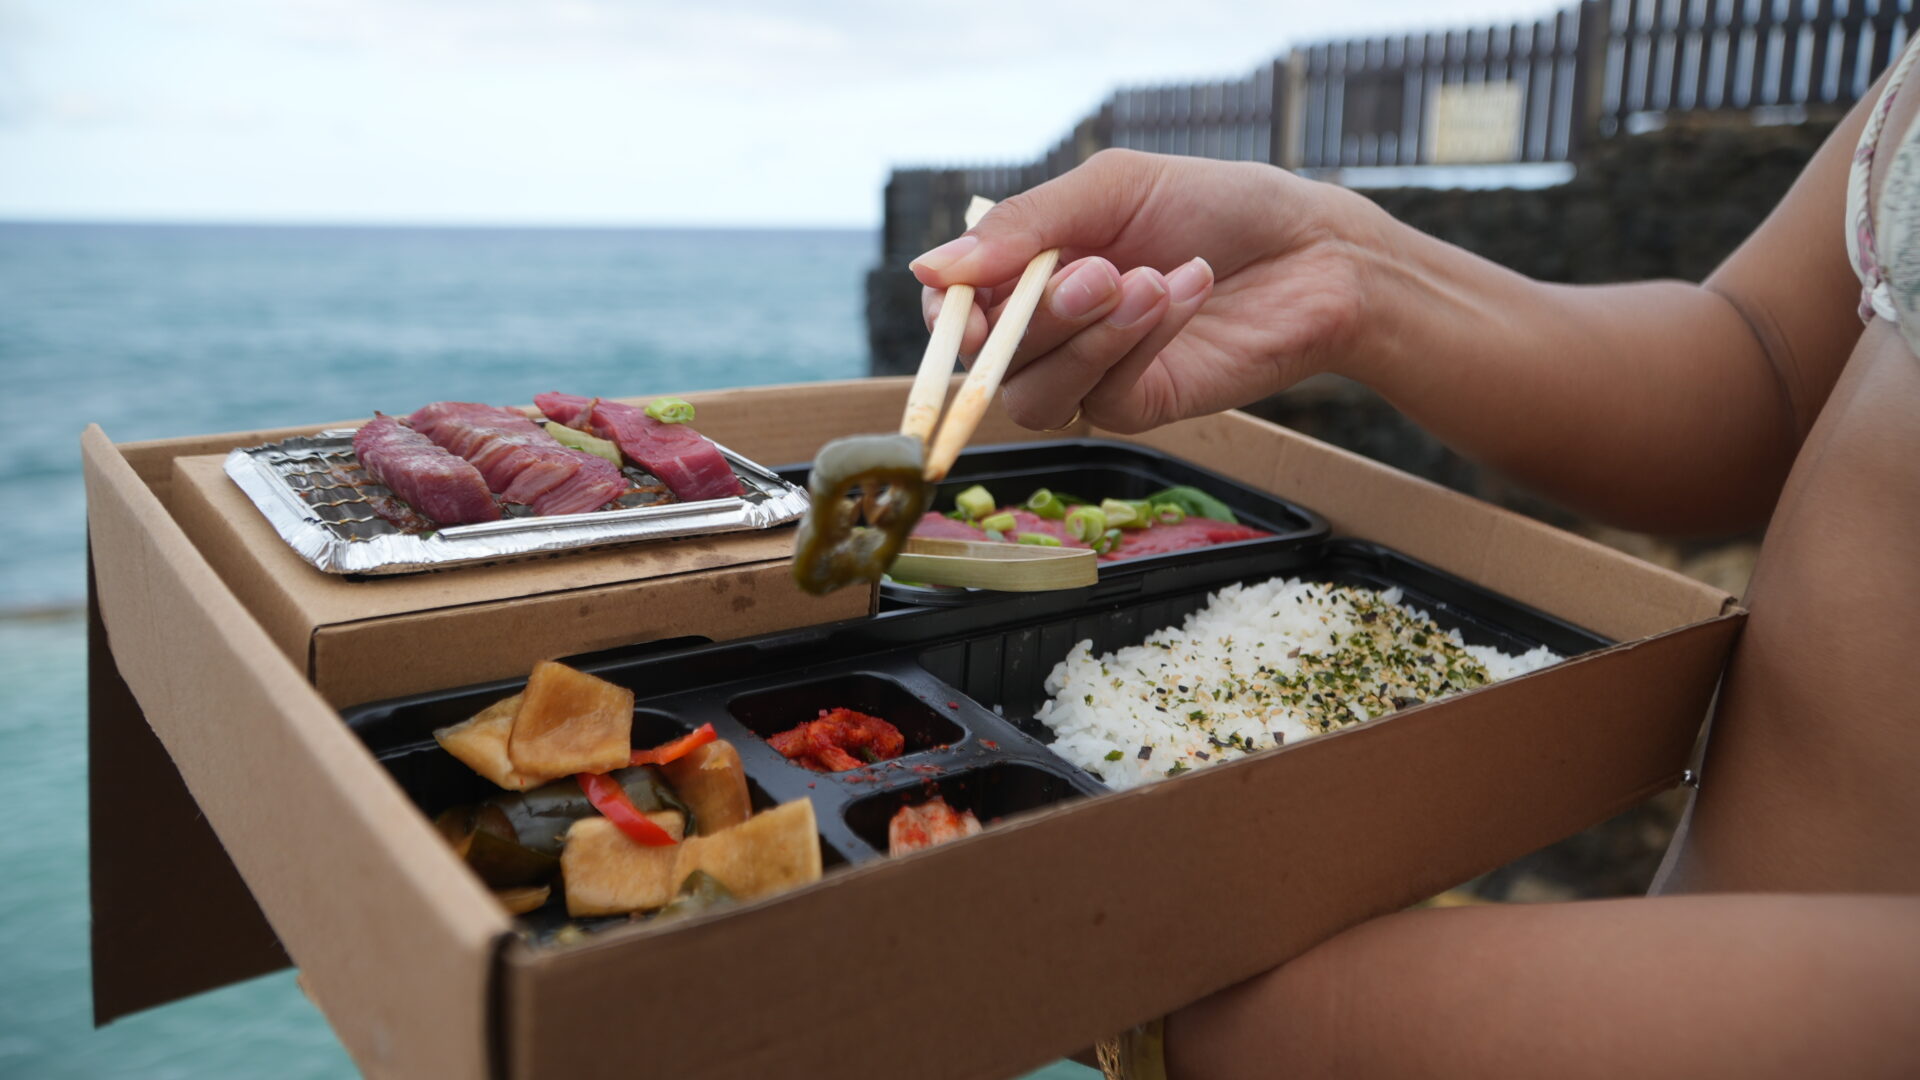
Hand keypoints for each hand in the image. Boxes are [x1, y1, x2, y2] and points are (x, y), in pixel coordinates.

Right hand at [911, 149, 1381, 432]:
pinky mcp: (1141, 405)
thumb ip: (1025, 225)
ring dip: (1087, 337)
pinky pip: (1104, 396)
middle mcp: (1052, 333)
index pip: (956, 315)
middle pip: (990, 361)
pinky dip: (1140, 340)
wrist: (1312, 248)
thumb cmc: (1214, 206)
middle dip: (1037, 317)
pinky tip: (1185, 290)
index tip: (966, 299)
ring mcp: (1093, 376)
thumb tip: (931, 269)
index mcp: (1031, 275)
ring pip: (1036, 395)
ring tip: (1147, 280)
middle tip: (1098, 271)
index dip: (950, 315)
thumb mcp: (1112, 188)